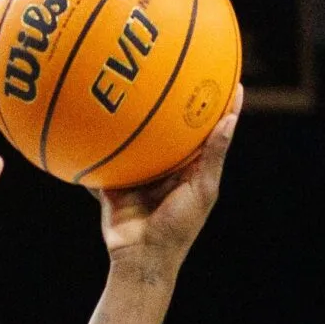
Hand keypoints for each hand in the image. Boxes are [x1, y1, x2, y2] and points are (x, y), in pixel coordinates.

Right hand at [97, 86, 241, 275]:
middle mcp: (166, 166)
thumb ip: (213, 154)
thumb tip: (230, 118)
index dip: (218, 104)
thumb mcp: (203, 190)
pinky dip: (100, 139)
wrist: (140, 257)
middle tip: (178, 65)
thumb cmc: (178, 229)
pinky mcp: (115, 179)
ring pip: (139, 137)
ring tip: (132, 82)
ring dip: (135, 115)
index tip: (228, 76)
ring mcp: (140, 172)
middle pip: (172, 127)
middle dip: (174, 100)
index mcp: (191, 167)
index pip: (208, 130)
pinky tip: (94, 114)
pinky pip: (107, 155)